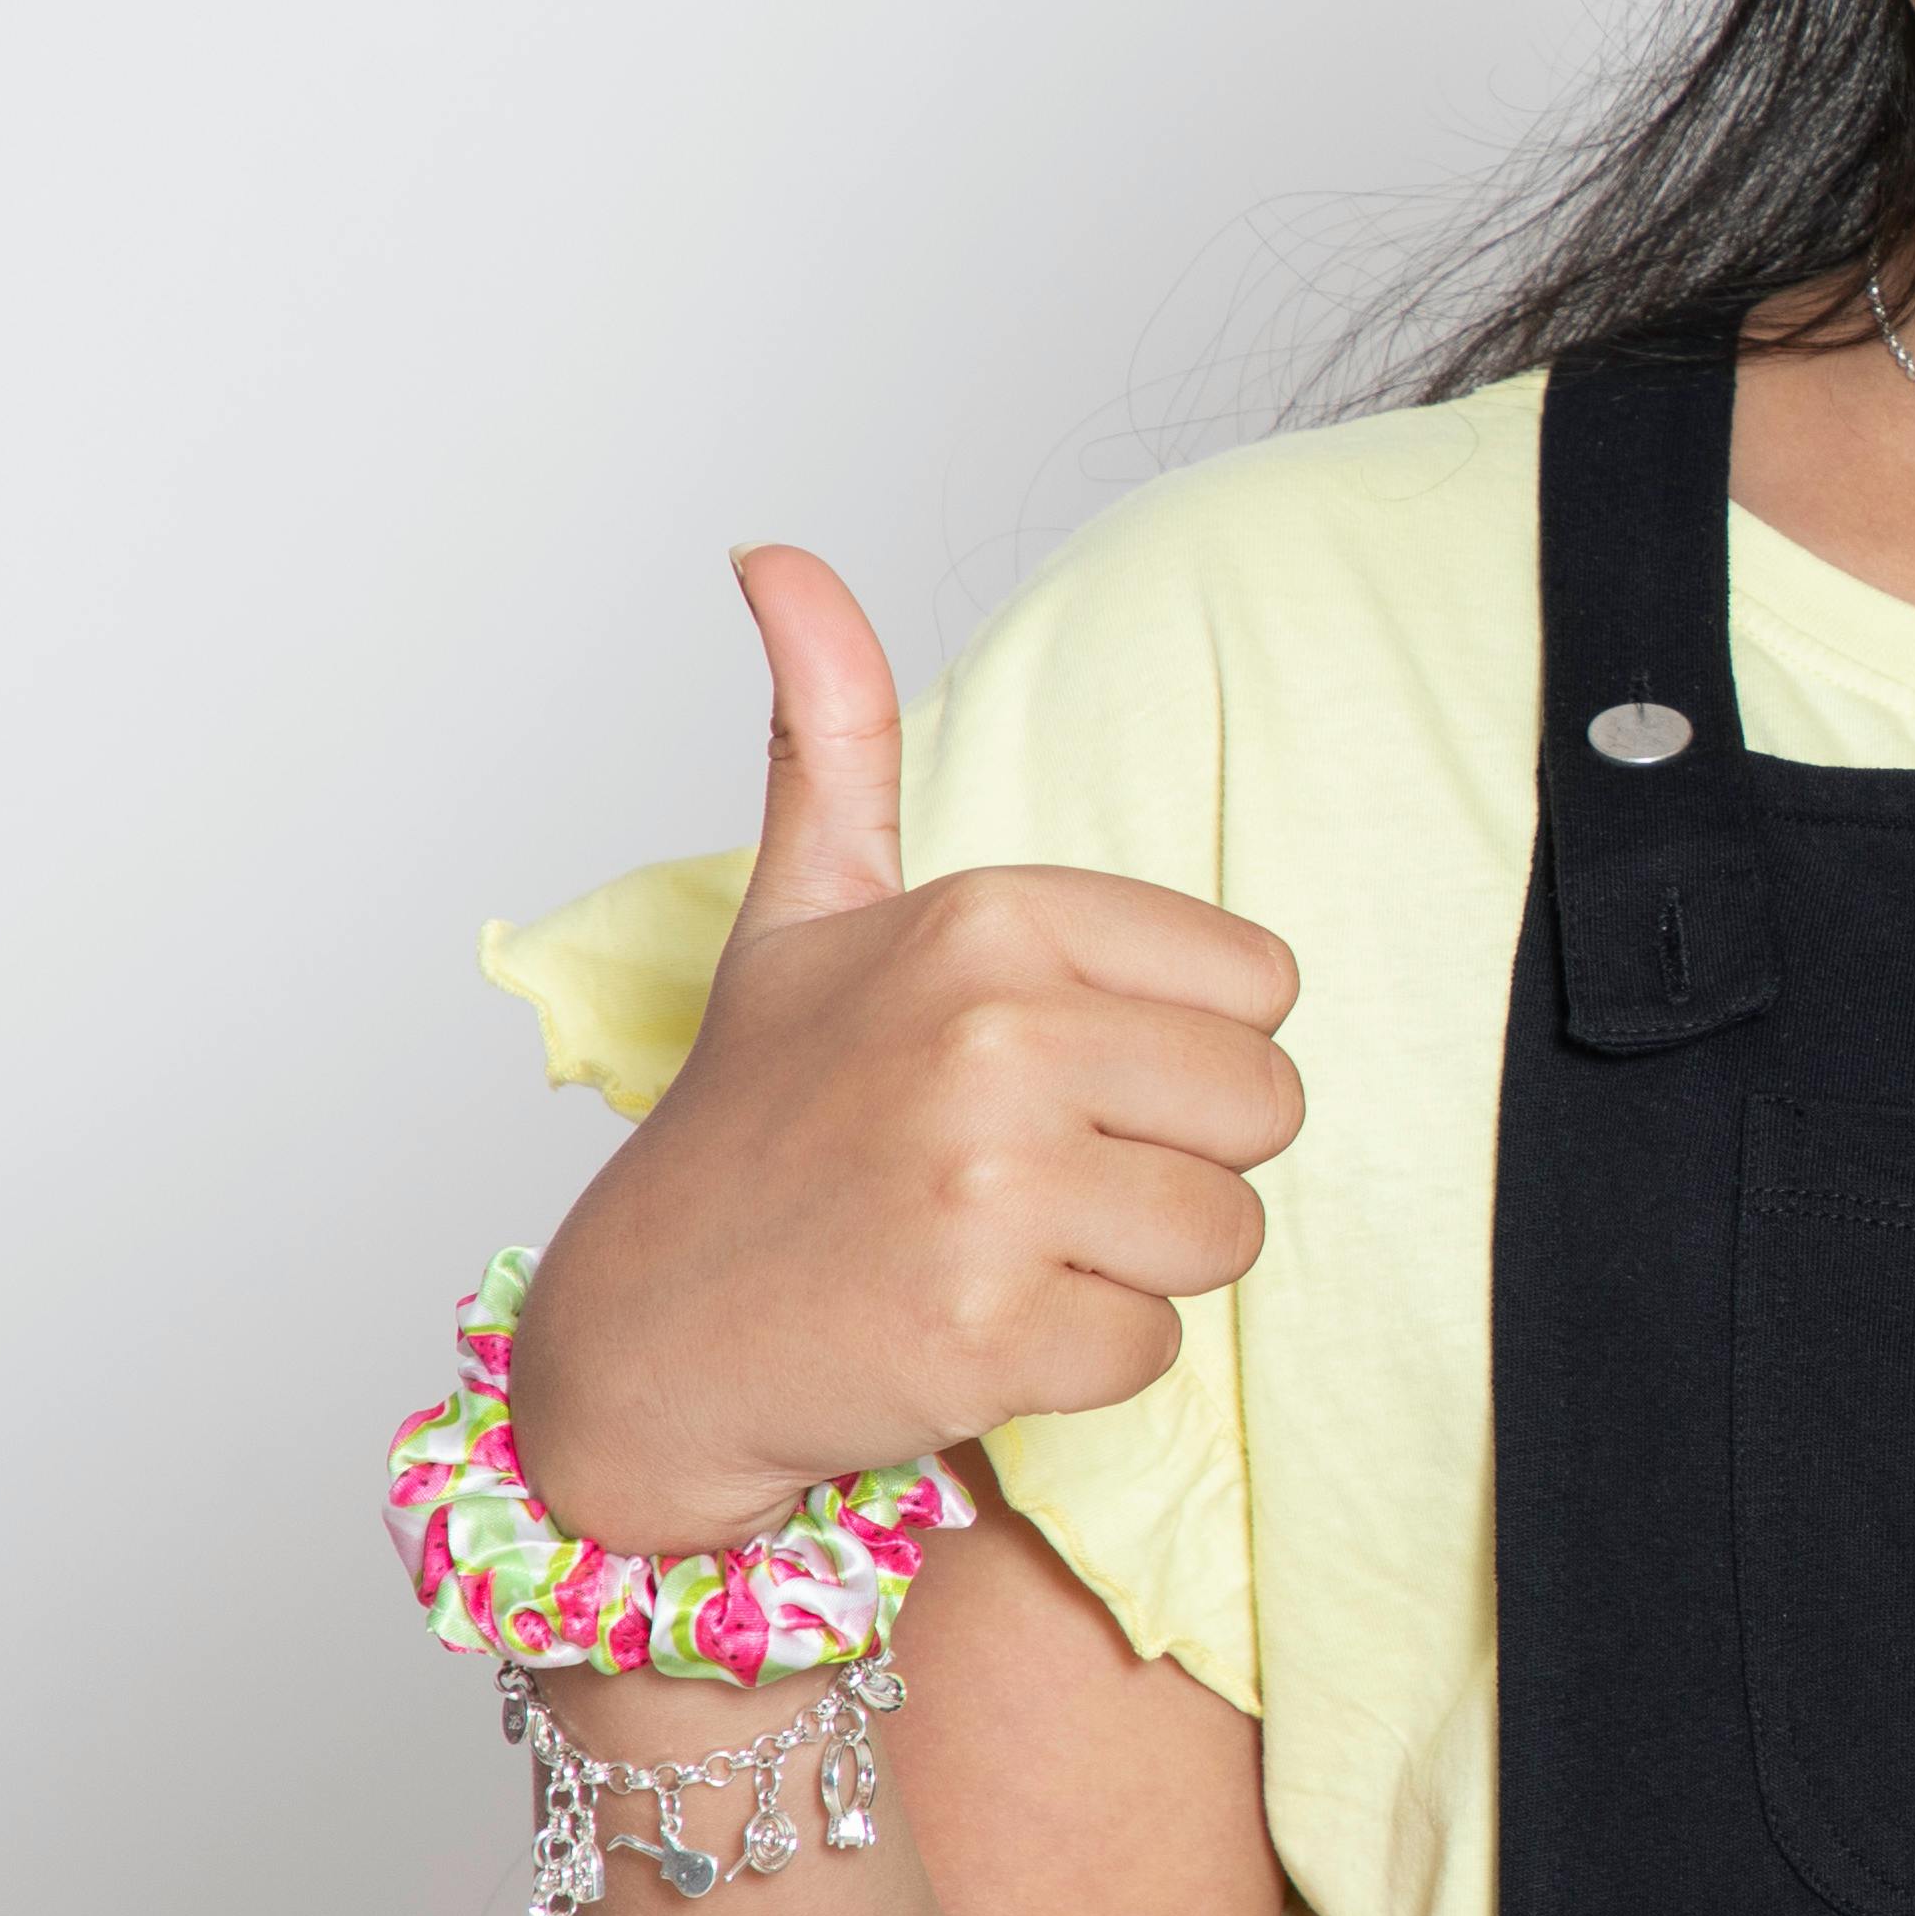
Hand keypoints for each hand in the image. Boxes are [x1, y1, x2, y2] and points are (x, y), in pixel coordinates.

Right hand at [502, 548, 1304, 1556]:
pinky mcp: (990, 1327)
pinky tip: (973, 1328)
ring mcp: (990, 1186)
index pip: (1259, 985)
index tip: (1055, 1073)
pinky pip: (1155, 1348)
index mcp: (986, 922)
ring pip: (1226, 1233)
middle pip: (1266, 1110)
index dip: (1178, 1047)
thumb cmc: (759, 1118)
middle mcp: (992, 1038)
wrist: (649, 1332)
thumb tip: (773, 554)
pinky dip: (1081, 1361)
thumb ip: (830, 731)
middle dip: (1174, 1159)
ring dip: (1132, 1265)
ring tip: (1001, 1246)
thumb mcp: (801, 907)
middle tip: (1033, 1176)